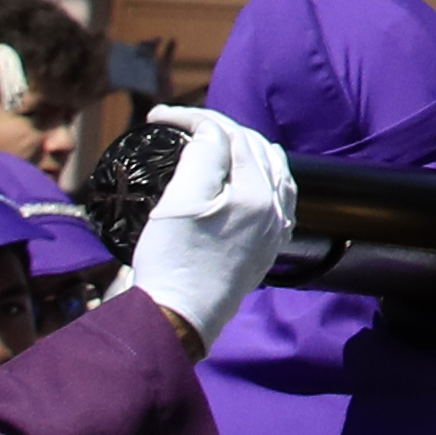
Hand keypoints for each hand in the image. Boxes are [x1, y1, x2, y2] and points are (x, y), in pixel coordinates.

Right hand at [118, 110, 299, 346]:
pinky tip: (244, 176)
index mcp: (256, 192)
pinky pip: (276, 195)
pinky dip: (260, 175)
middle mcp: (275, 207)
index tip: (158, 117)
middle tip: (180, 128)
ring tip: (211, 142)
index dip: (193, 119)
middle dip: (217, 130)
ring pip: (270, 167)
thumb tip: (211, 131)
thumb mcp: (179, 201)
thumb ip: (202, 157)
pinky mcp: (268, 245)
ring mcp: (275, 227)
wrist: (178, 317)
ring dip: (242, 148)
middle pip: (252, 147)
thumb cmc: (173, 261)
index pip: (228, 135)